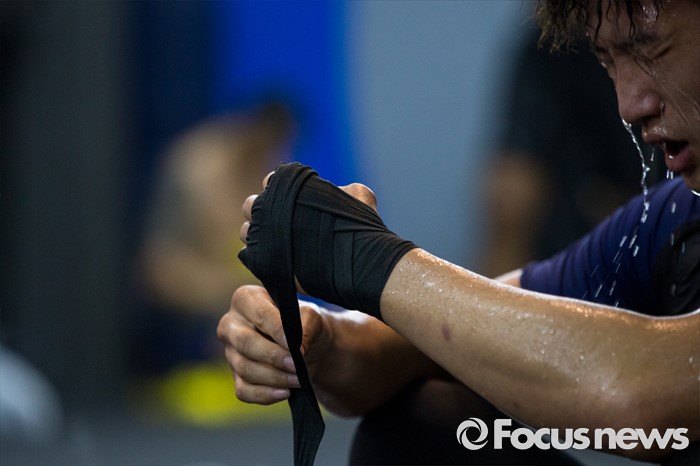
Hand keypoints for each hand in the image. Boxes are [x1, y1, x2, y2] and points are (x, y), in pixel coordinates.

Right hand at [216, 284, 330, 404]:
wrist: (305, 346)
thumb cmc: (304, 323)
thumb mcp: (310, 316)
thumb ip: (306, 325)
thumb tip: (298, 347)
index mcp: (246, 299)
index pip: (259, 314)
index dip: (277, 331)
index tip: (296, 346)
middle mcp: (231, 324)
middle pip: (244, 343)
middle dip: (273, 357)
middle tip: (297, 366)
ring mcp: (230, 352)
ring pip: (245, 369)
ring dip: (275, 378)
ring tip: (298, 379)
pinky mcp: (235, 376)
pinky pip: (244, 390)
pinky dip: (265, 394)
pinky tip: (284, 392)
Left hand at [239, 172, 378, 249]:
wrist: (356, 264)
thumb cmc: (360, 230)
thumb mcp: (359, 197)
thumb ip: (343, 191)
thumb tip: (339, 193)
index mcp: (287, 184)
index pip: (270, 181)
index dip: (280, 193)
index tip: (292, 206)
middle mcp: (268, 206)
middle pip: (251, 205)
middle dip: (263, 214)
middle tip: (282, 227)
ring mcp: (261, 234)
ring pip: (246, 231)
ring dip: (258, 236)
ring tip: (280, 246)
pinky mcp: (261, 261)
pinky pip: (249, 255)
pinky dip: (260, 257)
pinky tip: (279, 261)